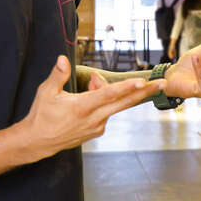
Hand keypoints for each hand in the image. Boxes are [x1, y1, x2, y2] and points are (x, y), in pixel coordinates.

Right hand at [15, 55, 162, 162]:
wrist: (38, 142)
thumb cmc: (41, 116)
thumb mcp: (46, 93)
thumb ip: (57, 75)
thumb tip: (62, 58)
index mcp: (82, 107)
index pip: (109, 94)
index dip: (127, 87)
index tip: (143, 81)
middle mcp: (94, 118)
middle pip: (124, 102)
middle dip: (144, 92)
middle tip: (162, 83)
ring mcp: (97, 126)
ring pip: (114, 105)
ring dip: (113, 91)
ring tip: (92, 80)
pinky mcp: (96, 131)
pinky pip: (107, 112)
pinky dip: (105, 101)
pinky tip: (90, 94)